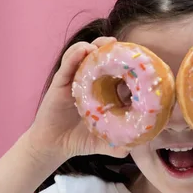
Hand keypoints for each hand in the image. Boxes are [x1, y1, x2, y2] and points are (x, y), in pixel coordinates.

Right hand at [25, 37, 129, 161]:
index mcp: (103, 92)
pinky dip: (75, 55)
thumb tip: (135, 149)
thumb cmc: (79, 141)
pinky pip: (67, 65)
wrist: (53, 147)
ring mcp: (74, 80)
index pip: (117, 72)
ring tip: (105, 43)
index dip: (127, 63)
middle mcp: (90, 82)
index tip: (139, 59)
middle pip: (101, 58)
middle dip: (112, 48)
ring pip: (84, 55)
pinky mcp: (60, 82)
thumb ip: (119, 146)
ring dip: (95, 46)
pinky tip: (84, 50)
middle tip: (122, 45)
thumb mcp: (103, 144)